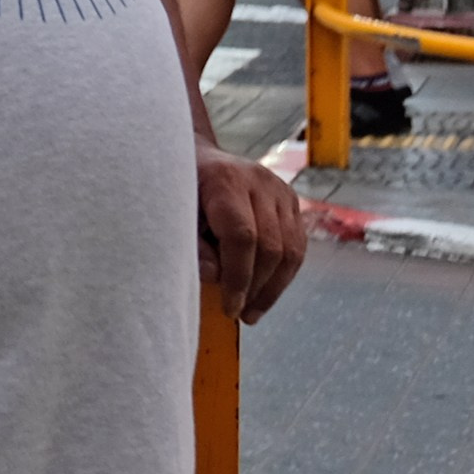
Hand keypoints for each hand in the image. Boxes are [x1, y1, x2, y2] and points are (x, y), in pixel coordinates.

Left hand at [195, 146, 306, 321]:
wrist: (200, 159)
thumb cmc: (182, 191)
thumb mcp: (174, 215)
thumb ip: (192, 246)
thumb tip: (213, 276)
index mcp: (225, 180)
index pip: (242, 236)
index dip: (238, 278)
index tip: (230, 308)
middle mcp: (259, 180)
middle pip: (270, 245)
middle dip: (257, 288)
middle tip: (240, 313)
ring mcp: (280, 188)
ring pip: (290, 249)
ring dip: (274, 288)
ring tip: (253, 311)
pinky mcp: (291, 199)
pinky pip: (298, 245)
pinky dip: (285, 274)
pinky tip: (265, 292)